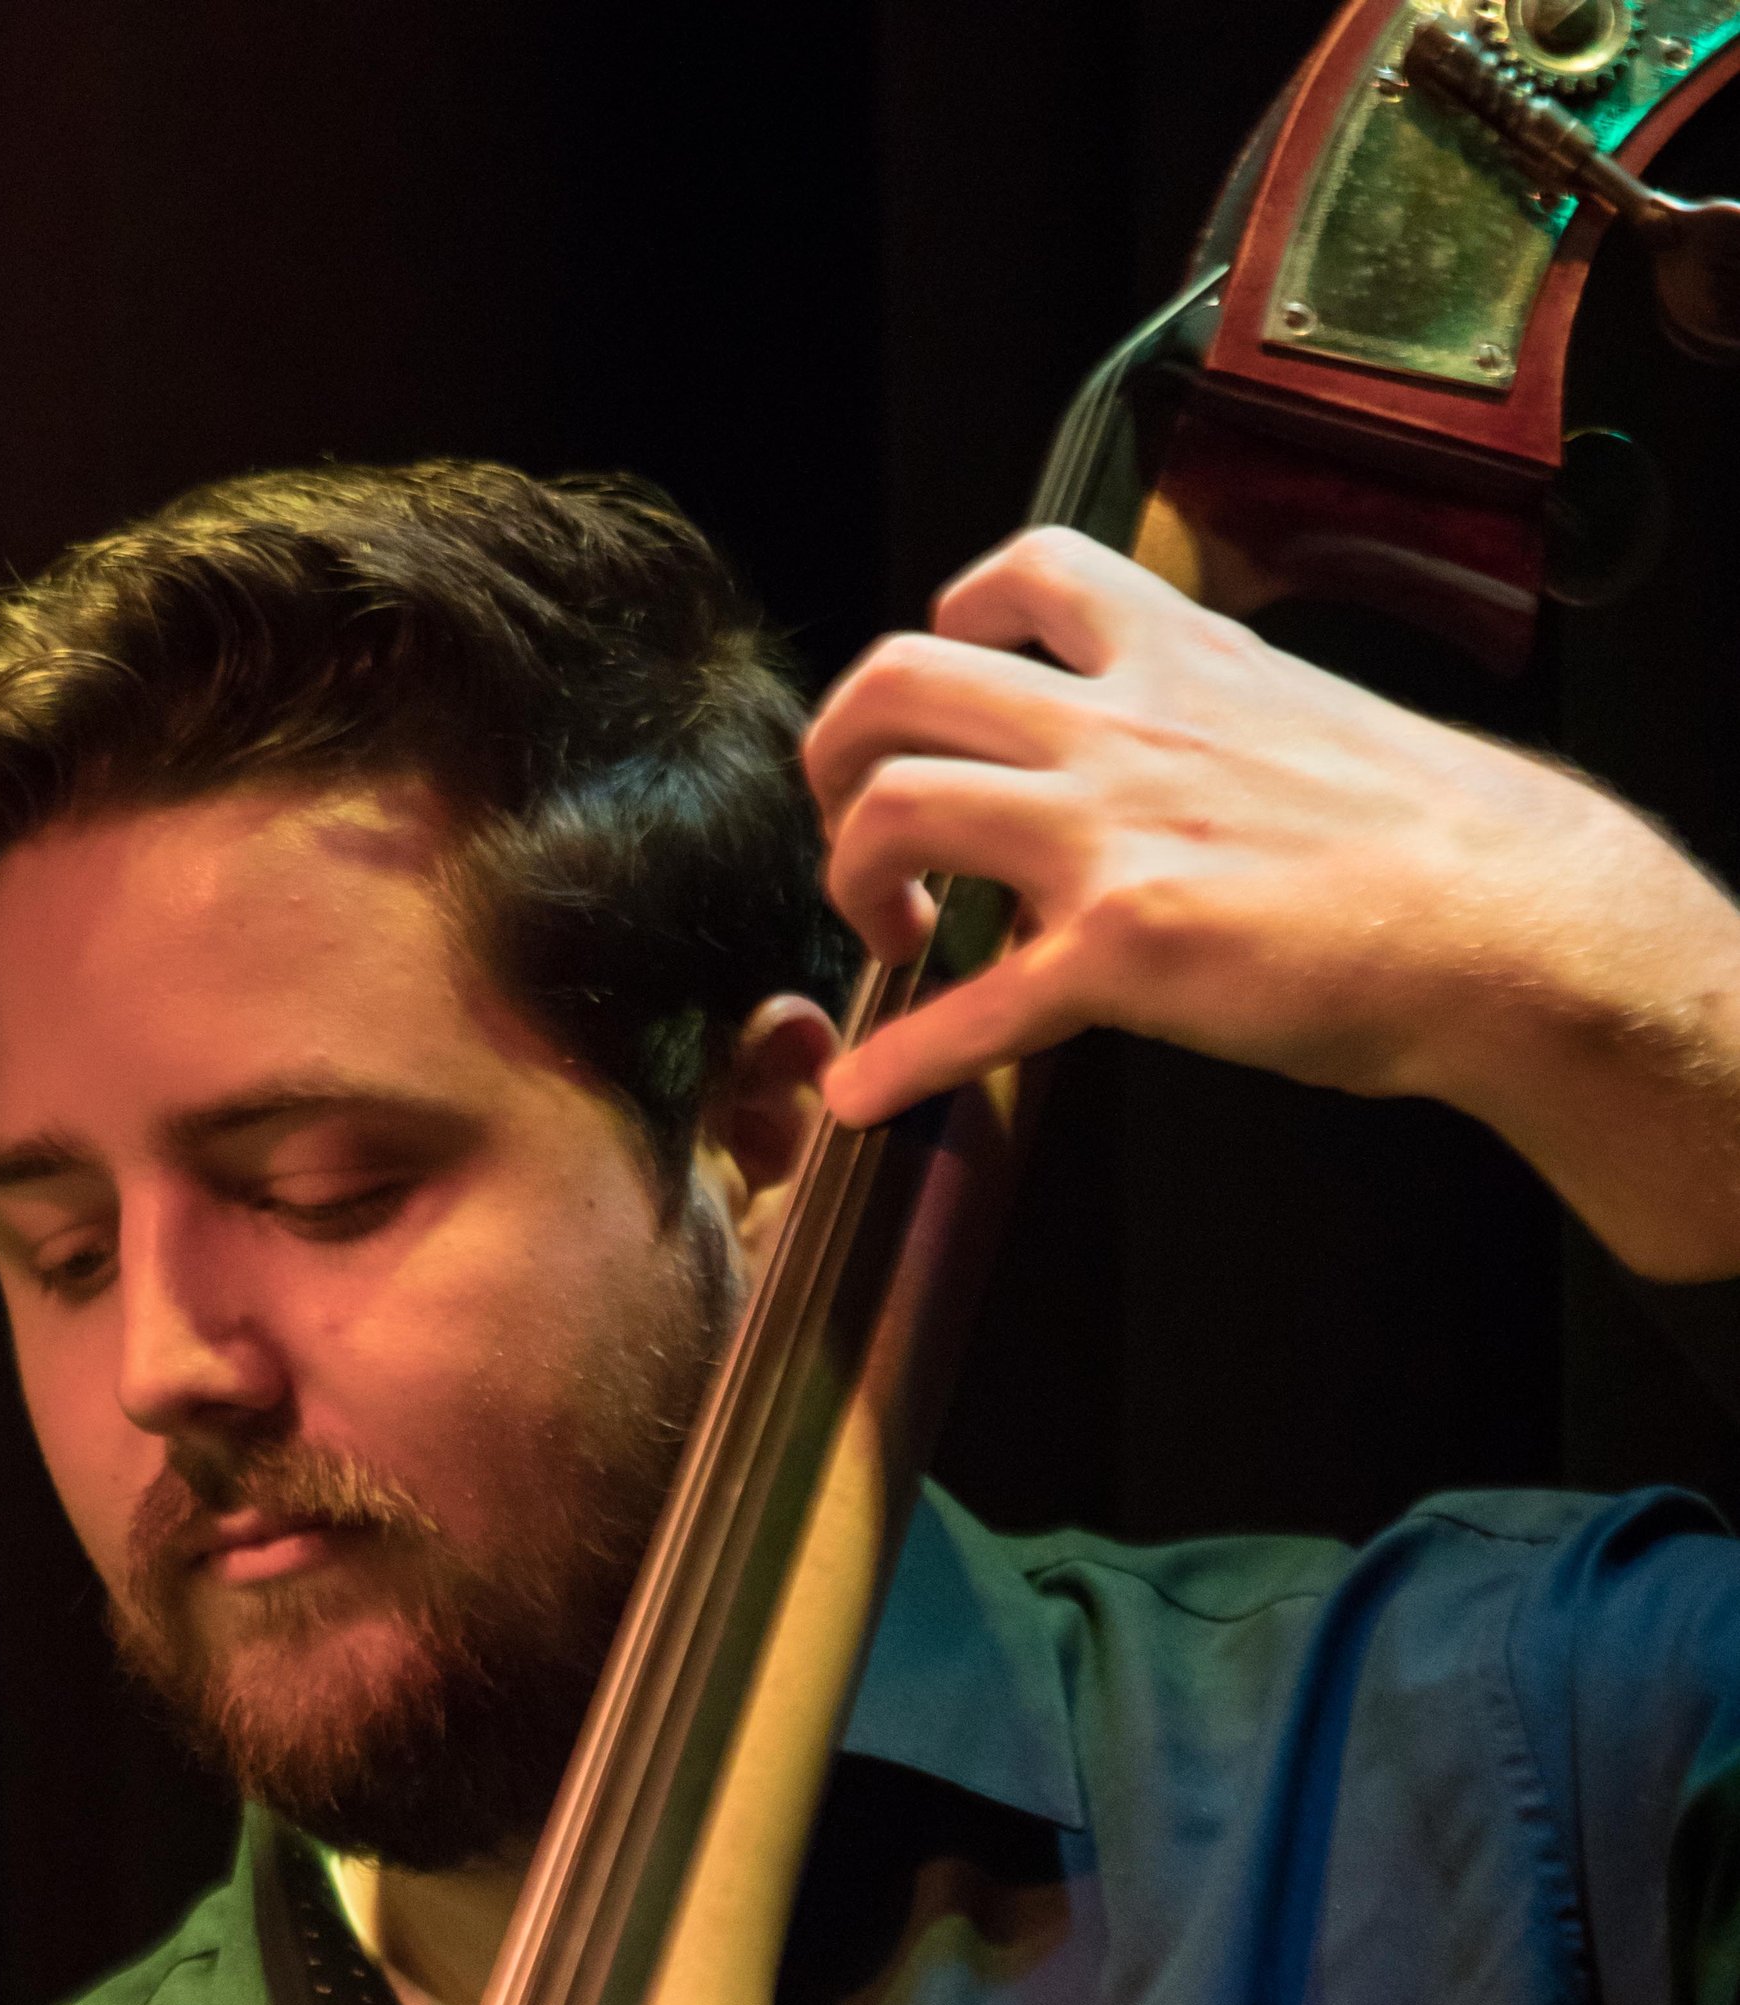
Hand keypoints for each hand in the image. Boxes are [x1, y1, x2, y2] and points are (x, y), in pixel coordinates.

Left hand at [802, 526, 1739, 1283]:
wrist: (1503, 918)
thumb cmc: (1423, 836)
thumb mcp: (1295, 721)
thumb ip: (1195, 726)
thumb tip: (1139, 773)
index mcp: (1174, 657)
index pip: (1021, 572)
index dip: (941, 626)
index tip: (933, 703)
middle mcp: (1122, 723)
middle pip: (900, 681)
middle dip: (839, 757)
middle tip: (858, 830)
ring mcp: (1111, 833)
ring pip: (895, 809)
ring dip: (848, 878)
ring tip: (885, 938)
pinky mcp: (1118, 950)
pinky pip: (967, 1009)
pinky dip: (897, 1061)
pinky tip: (863, 1094)